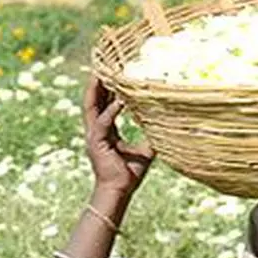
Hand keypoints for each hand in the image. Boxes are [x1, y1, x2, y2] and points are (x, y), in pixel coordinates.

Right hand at [82, 77, 153, 198]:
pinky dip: (112, 111)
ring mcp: (93, 136)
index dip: (107, 90)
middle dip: (97, 83)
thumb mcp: (145, 151)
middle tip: (102, 65)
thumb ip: (150, 136)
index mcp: (105, 132)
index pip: (104, 105)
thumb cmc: (130, 174)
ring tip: (102, 73)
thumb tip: (165, 126)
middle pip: (94, 101)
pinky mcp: (96, 143)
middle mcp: (96, 131)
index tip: (111, 74)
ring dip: (97, 90)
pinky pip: (103, 122)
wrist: (119, 191)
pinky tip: (121, 101)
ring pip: (92, 107)